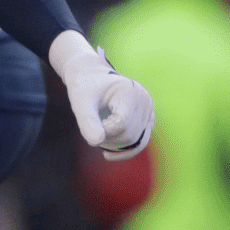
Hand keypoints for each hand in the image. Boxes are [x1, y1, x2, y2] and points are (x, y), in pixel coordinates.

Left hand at [51, 30, 153, 160]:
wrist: (91, 77)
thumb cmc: (84, 87)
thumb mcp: (80, 101)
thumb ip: (87, 120)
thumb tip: (96, 142)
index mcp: (130, 90)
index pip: (121, 124)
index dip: (102, 130)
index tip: (88, 121)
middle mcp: (145, 99)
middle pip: (130, 135)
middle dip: (107, 139)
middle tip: (90, 128)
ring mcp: (149, 109)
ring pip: (137, 142)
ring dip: (115, 145)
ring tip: (97, 134)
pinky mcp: (148, 119)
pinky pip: (141, 141)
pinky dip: (124, 149)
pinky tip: (107, 153)